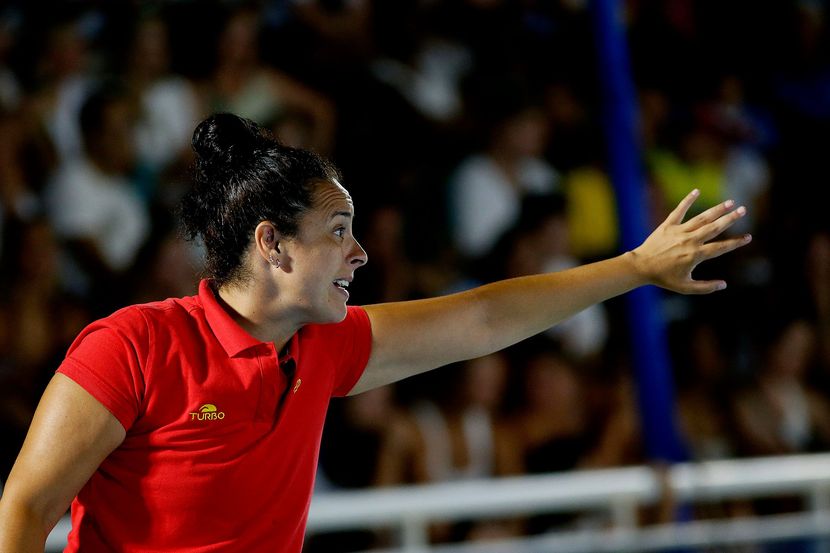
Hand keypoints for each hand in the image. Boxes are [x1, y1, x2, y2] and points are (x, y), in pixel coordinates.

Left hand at [630, 189, 751, 293]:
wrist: (640, 267)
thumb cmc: (663, 278)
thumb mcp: (685, 287)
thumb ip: (705, 287)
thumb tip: (724, 285)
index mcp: (695, 255)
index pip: (720, 247)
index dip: (735, 243)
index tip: (748, 237)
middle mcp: (689, 241)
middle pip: (714, 228)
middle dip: (730, 219)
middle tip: (743, 210)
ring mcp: (678, 232)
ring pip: (701, 218)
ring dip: (716, 210)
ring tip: (729, 202)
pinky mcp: (667, 225)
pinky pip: (679, 211)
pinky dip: (687, 200)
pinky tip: (696, 191)